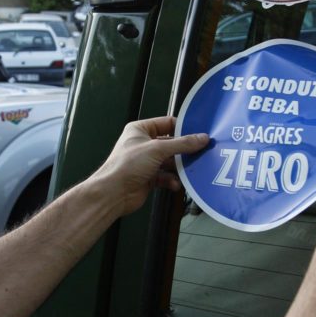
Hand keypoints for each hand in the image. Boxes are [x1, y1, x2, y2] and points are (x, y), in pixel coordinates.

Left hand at [90, 116, 208, 216]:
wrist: (114, 193)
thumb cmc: (128, 165)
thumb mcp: (157, 149)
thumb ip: (182, 144)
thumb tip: (201, 138)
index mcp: (140, 130)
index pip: (166, 123)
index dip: (183, 128)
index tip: (199, 133)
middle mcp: (143, 144)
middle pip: (170, 144)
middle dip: (184, 151)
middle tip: (200, 153)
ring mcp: (146, 162)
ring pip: (169, 162)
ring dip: (179, 168)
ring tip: (190, 170)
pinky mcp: (148, 178)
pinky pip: (165, 176)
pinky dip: (171, 180)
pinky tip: (175, 184)